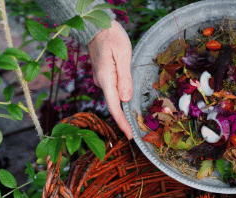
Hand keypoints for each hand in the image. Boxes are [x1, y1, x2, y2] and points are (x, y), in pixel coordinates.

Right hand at [88, 20, 133, 138]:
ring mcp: (101, 79)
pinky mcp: (103, 75)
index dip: (122, 122)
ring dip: (126, 95)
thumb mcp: (123, 55)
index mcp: (106, 79)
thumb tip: (125, 99)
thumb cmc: (111, 36)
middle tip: (139, 122)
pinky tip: (128, 81)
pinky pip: (114, 86)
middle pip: (116, 102)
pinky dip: (122, 88)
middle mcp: (101, 82)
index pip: (114, 106)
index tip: (130, 135)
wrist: (95, 24)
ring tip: (133, 88)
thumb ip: (125, 78)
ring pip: (116, 93)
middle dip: (126, 112)